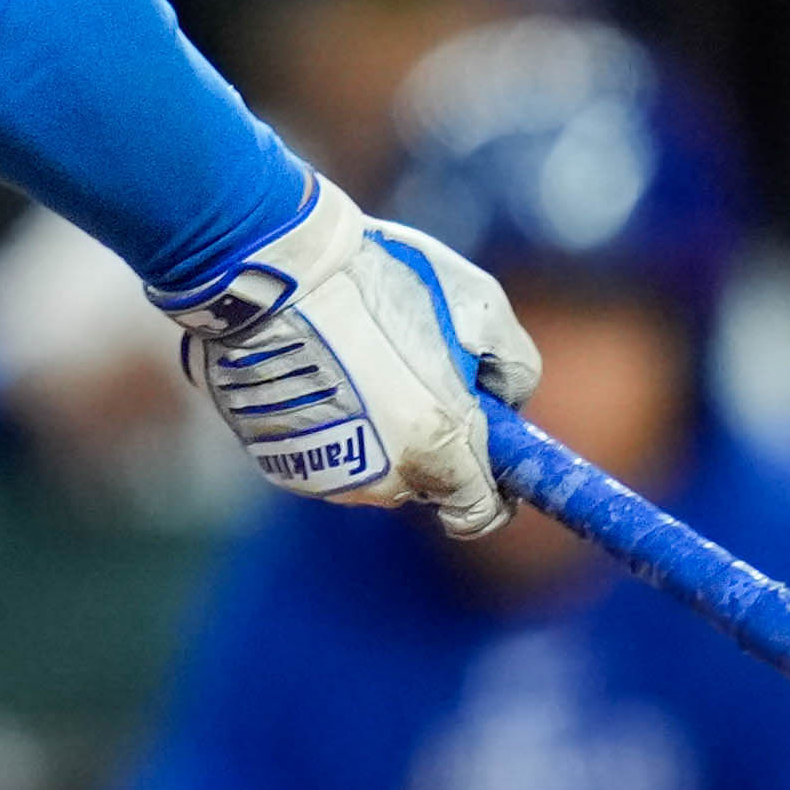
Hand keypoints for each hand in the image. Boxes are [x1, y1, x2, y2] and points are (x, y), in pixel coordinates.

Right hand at [175, 178, 539, 528]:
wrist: (275, 274)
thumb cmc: (382, 281)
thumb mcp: (481, 307)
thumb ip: (515, 369)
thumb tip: (505, 400)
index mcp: (438, 447)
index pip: (481, 516)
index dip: (494, 492)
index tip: (489, 457)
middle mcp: (382, 478)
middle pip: (425, 485)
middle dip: (433, 445)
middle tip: (420, 380)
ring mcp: (324, 476)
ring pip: (373, 470)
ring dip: (380, 434)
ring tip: (361, 363)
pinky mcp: (278, 462)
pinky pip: (324, 456)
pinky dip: (331, 426)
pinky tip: (321, 372)